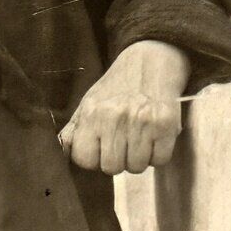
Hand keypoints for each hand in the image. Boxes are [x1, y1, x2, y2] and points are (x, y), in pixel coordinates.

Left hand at [61, 39, 187, 175]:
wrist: (150, 62)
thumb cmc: (117, 88)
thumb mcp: (89, 103)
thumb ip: (74, 131)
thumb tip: (63, 153)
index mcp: (92, 113)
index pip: (85, 160)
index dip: (94, 157)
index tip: (101, 147)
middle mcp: (116, 118)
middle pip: (112, 167)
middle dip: (118, 159)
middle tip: (124, 142)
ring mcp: (143, 122)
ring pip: (137, 167)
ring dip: (139, 158)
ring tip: (140, 138)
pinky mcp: (167, 125)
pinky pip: (159, 160)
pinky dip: (158, 154)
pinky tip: (155, 138)